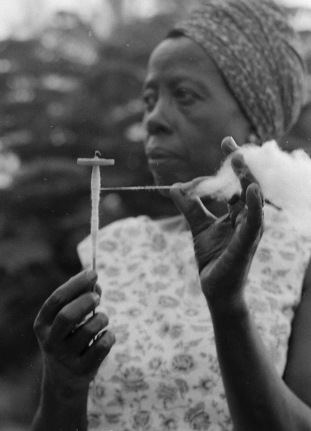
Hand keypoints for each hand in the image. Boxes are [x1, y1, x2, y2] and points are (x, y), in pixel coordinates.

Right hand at [34, 270, 114, 392]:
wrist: (63, 380)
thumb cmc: (68, 339)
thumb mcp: (66, 321)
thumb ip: (79, 299)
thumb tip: (95, 282)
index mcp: (42, 324)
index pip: (57, 300)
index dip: (76, 284)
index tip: (93, 273)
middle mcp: (50, 341)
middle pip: (68, 316)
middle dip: (86, 301)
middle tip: (98, 297)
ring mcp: (65, 358)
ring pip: (89, 330)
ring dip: (101, 318)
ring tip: (102, 318)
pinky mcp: (82, 370)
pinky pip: (102, 346)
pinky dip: (109, 336)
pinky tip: (107, 335)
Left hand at [170, 137, 263, 306]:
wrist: (214, 288)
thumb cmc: (212, 258)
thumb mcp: (197, 227)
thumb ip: (189, 207)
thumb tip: (174, 187)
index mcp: (238, 213)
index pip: (239, 182)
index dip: (234, 162)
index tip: (226, 142)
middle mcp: (248, 219)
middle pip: (250, 185)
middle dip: (241, 165)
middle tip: (231, 145)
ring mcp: (250, 231)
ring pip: (255, 201)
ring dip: (248, 179)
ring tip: (240, 160)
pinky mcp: (247, 244)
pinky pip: (254, 223)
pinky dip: (253, 206)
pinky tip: (250, 191)